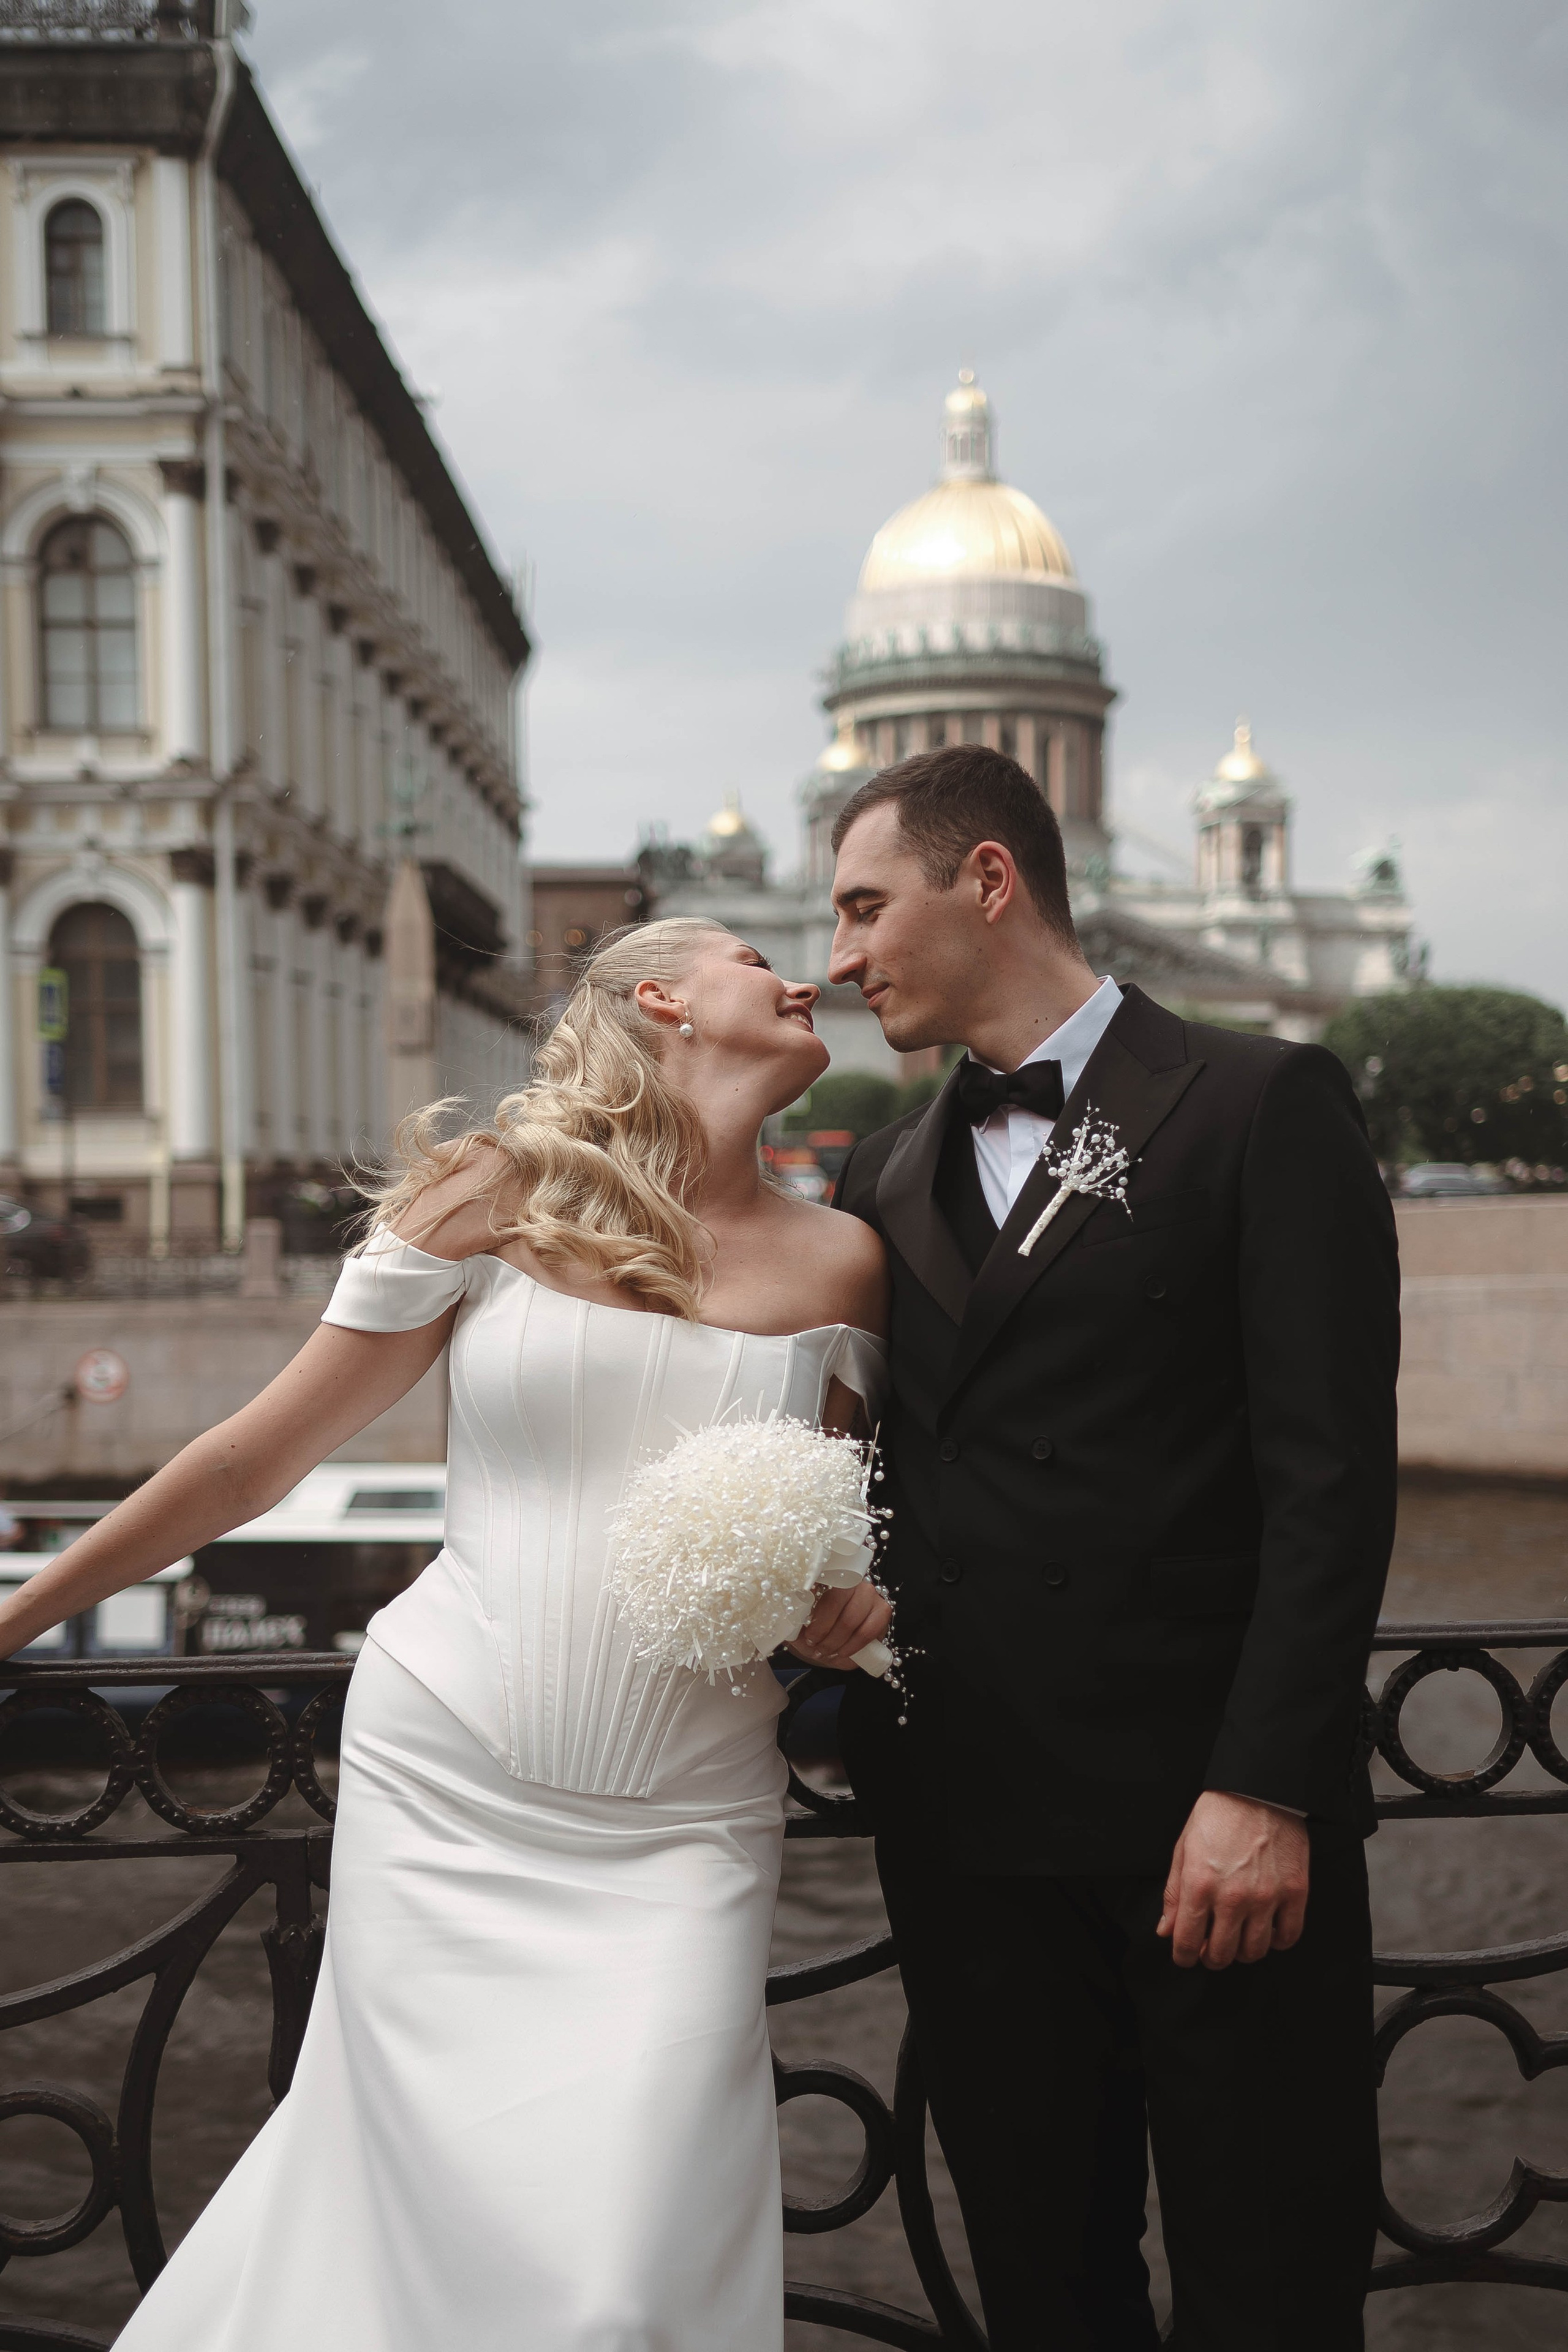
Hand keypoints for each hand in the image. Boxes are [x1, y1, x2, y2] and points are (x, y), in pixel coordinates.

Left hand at [787, 1581, 892, 1670]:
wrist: (838, 1642)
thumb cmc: (818, 1629)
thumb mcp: (801, 1624)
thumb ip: (793, 1620)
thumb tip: (784, 1622)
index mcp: (829, 1576)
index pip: (820, 1579)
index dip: (809, 1606)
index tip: (804, 1632)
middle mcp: (852, 1579)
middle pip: (835, 1601)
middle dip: (822, 1629)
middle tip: (812, 1645)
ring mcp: (870, 1593)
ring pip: (851, 1618)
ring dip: (835, 1641)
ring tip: (824, 1652)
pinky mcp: (882, 1609)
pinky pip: (867, 1631)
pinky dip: (852, 1646)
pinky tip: (841, 1653)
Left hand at [1157, 1791, 1309, 1969]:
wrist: (1258, 1789)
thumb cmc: (1218, 1815)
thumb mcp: (1184, 1848)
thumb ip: (1174, 1893)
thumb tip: (1167, 1929)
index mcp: (1199, 1885)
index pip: (1187, 1941)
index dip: (1183, 1956)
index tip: (1185, 1956)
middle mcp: (1232, 1897)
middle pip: (1221, 1954)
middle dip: (1211, 1957)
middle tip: (1210, 1948)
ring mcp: (1266, 1897)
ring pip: (1254, 1951)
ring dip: (1242, 1952)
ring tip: (1238, 1939)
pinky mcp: (1294, 1892)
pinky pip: (1288, 1936)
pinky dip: (1276, 1942)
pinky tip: (1267, 1931)